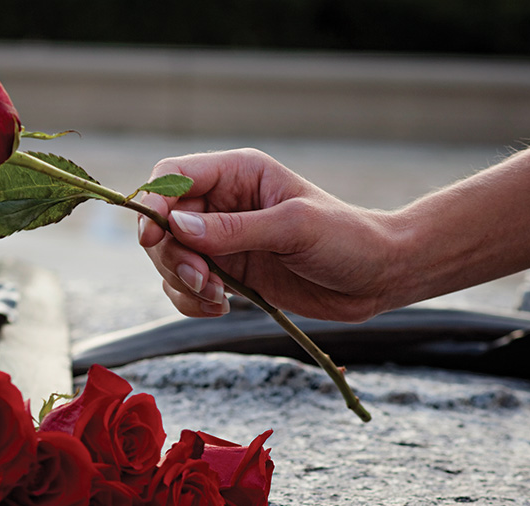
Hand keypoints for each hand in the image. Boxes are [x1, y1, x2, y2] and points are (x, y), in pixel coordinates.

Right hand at [137, 148, 400, 322]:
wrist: (375, 277)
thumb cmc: (345, 239)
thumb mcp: (292, 228)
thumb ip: (233, 230)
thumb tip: (177, 228)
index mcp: (238, 174)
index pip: (174, 178)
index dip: (154, 205)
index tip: (155, 239)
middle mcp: (224, 204)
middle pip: (163, 225)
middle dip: (173, 257)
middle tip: (204, 280)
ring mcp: (223, 241)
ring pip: (170, 260)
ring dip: (183, 284)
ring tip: (219, 298)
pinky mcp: (228, 273)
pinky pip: (186, 288)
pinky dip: (193, 302)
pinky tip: (222, 307)